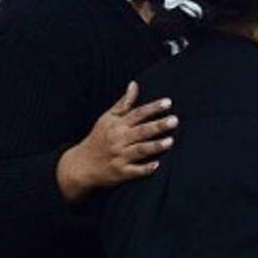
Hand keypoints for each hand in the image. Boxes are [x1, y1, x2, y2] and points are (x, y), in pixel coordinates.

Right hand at [56, 82, 177, 202]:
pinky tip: (157, 165)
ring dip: (154, 146)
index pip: (137, 114)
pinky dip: (145, 169)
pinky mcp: (121, 173)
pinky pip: (134, 171)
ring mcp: (120, 157)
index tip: (168, 102)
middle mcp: (118, 140)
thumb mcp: (107, 118)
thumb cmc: (99, 138)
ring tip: (170, 141)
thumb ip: (123, 103)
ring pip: (139, 150)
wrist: (82, 165)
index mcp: (117, 125)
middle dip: (157, 126)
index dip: (153, 108)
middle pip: (141, 131)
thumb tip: (134, 84)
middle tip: (174, 120)